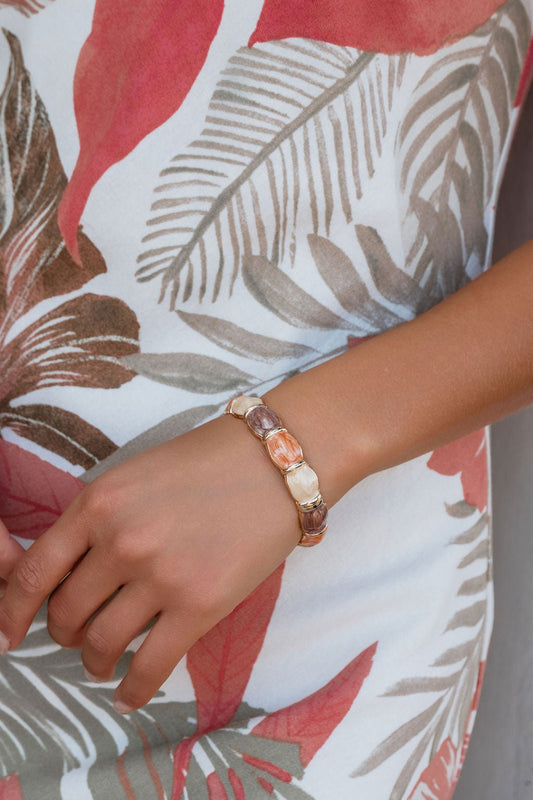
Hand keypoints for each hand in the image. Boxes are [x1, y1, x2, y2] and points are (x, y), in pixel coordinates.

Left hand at [0, 414, 300, 711]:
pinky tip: (129, 693)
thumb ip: (99, 519)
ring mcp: (160, 575)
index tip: (9, 634)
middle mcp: (121, 541)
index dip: (12, 612)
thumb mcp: (136, 475)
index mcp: (98, 503)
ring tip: (102, 664)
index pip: (34, 573)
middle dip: (64, 634)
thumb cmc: (210, 461)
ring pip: (102, 644)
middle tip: (76, 637)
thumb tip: (73, 572)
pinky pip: (150, 666)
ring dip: (95, 662)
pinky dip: (132, 688)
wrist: (278, 461)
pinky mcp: (200, 605)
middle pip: (66, 614)